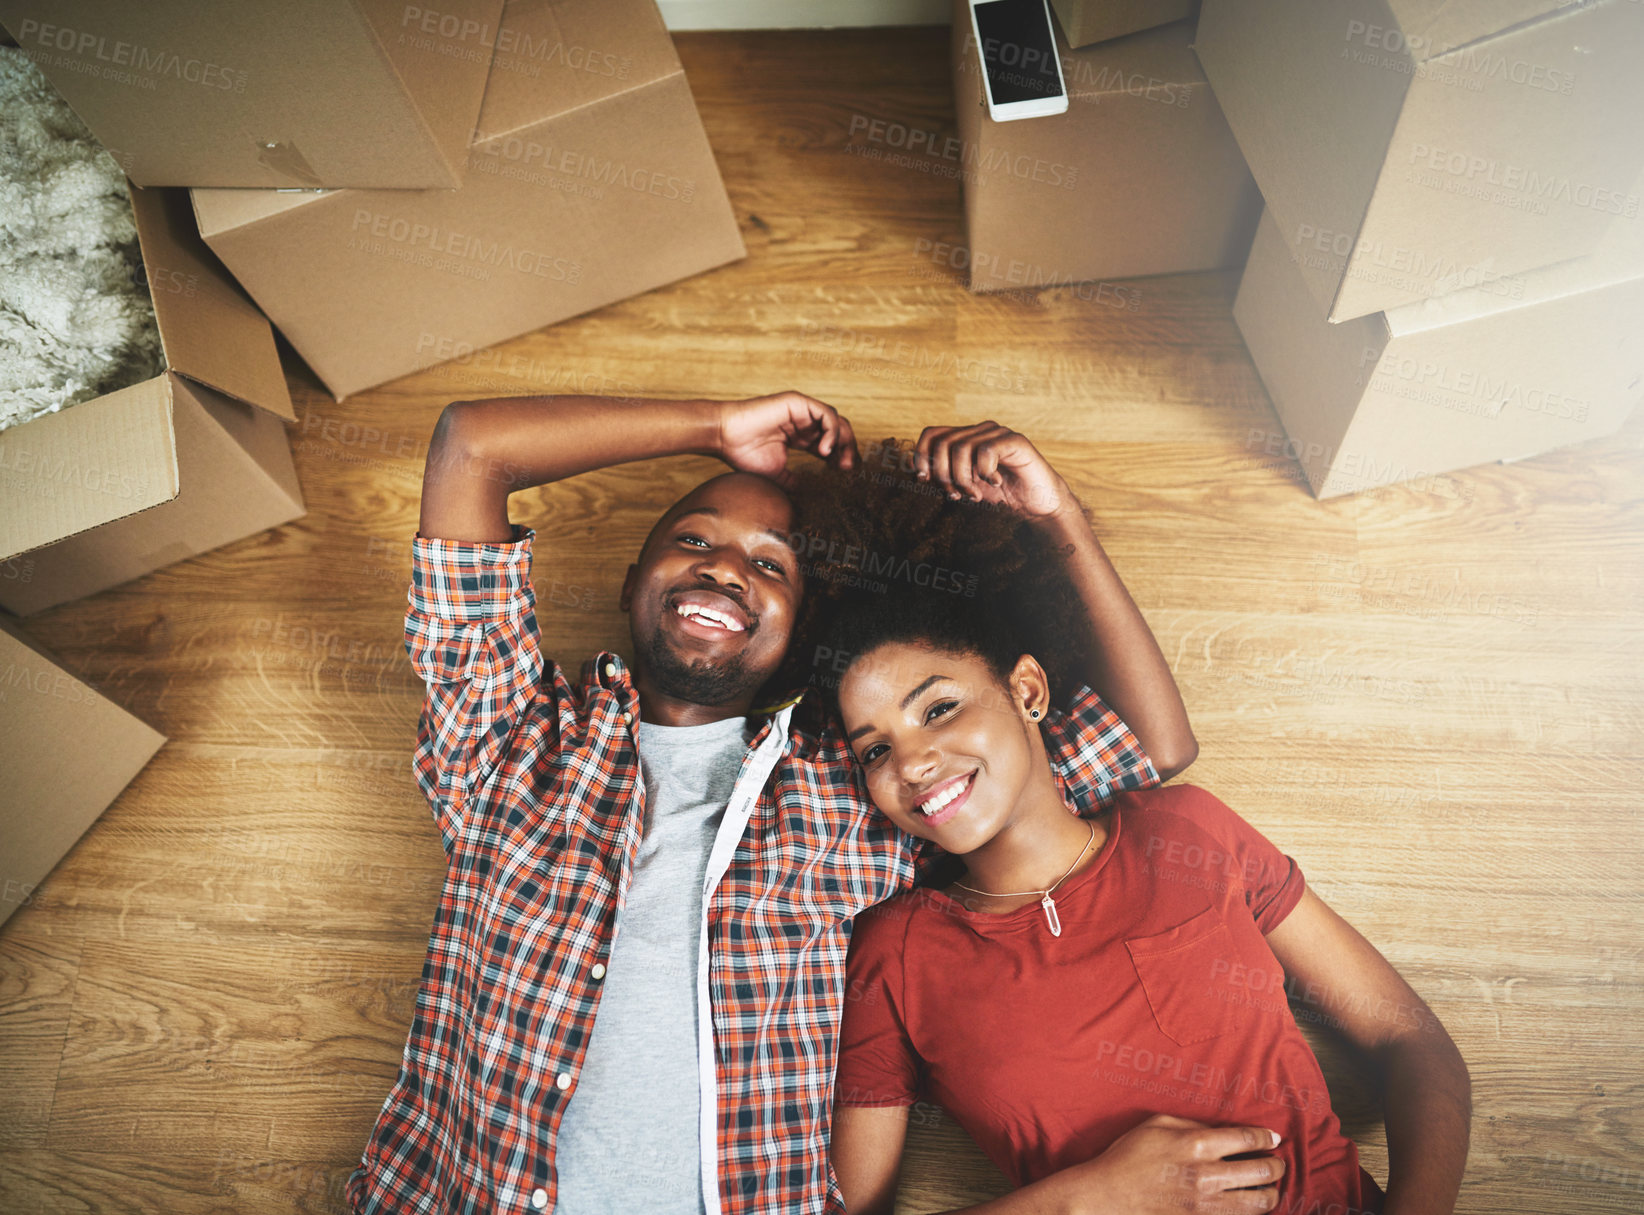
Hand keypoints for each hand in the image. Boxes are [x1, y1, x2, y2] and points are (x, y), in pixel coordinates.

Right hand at [718, 391, 858, 485]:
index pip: (830, 444)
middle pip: (838, 431)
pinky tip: (825, 451)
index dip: (840, 458)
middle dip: (848, 450)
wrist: (725, 437)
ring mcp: (802, 410)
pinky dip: (832, 431)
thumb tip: (811, 493)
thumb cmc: (744, 454)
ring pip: (836, 421)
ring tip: (839, 462)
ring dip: (844, 441)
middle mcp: (804, 421)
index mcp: (800, 436)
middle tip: (848, 470)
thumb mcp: (778, 473)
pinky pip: (826, 414)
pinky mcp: (798, 402)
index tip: (844, 476)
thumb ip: (796, 480)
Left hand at [912, 422, 1071, 518]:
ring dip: (963, 478)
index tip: (925, 480)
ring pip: (961, 448)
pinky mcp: (1015, 441)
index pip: (931, 434)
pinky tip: (995, 483)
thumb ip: (945, 477)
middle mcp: (979, 430)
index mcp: (965, 437)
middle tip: (956, 495)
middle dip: (943, 474)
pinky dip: (985, 473)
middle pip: (942, 443)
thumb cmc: (1001, 496)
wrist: (1037, 505)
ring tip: (974, 494)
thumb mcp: (965, 487)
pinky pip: (986, 451)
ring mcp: (998, 433)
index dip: (921, 456)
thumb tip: (919, 474)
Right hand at [1046, 1114, 1285, 1214]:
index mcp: (1196, 1144)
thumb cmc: (1129, 1155)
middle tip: (1278, 1163)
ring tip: (1270, 1188)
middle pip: (1262, 1171)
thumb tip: (1221, 1131)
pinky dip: (1250, 1212)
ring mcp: (1206, 1204)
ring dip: (1271, 1194)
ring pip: (1258, 1202)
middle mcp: (1207, 1175)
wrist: (1108, 1195)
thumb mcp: (1157, 1124)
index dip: (1266, 1137)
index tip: (1273, 1138)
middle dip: (1277, 1166)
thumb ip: (1193, 1124)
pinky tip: (1249, 1205)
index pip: (1247, 1138)